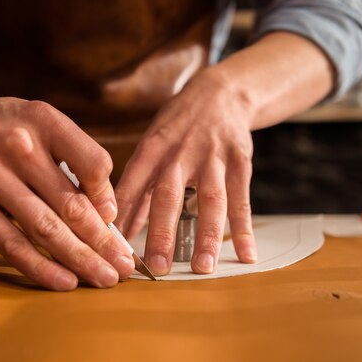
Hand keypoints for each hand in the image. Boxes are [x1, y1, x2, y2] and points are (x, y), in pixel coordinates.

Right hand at [0, 87, 133, 289]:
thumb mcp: (27, 117)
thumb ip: (64, 151)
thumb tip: (101, 202)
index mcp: (43, 120)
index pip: (94, 163)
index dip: (109, 196)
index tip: (113, 220)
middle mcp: (20, 146)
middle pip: (74, 204)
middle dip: (105, 241)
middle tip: (125, 266)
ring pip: (47, 229)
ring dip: (82, 259)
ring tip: (105, 279)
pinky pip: (12, 244)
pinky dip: (41, 267)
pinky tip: (64, 282)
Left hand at [115, 68, 257, 275]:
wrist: (220, 93)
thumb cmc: (177, 127)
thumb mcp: (152, 146)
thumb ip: (138, 188)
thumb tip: (118, 228)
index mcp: (151, 149)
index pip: (131, 185)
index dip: (121, 215)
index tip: (114, 246)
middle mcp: (180, 153)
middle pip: (169, 195)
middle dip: (162, 232)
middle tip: (157, 267)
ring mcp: (212, 157)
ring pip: (210, 199)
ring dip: (207, 235)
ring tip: (202, 268)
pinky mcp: (239, 162)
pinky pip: (242, 199)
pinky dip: (244, 228)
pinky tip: (246, 254)